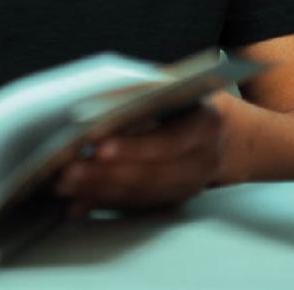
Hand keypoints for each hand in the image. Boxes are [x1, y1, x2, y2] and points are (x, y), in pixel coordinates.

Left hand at [52, 98, 223, 213]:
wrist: (228, 137)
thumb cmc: (191, 103)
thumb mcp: (177, 85)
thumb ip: (145, 89)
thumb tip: (100, 98)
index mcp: (205, 125)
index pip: (169, 141)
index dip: (134, 146)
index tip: (99, 145)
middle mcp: (200, 160)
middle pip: (150, 174)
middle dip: (104, 174)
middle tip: (68, 170)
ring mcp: (188, 186)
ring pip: (140, 194)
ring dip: (98, 191)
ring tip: (65, 185)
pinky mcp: (173, 201)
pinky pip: (136, 207)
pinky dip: (105, 204)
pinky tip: (78, 202)